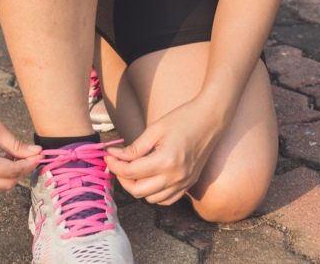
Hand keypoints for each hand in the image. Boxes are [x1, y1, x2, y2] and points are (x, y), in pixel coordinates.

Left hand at [105, 97, 227, 204]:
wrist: (211, 119)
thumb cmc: (182, 119)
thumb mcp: (154, 130)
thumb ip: (134, 148)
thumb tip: (114, 156)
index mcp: (166, 161)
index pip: (131, 172)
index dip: (115, 165)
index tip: (108, 156)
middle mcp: (176, 177)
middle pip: (138, 191)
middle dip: (123, 178)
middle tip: (118, 164)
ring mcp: (184, 183)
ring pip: (151, 199)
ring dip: (138, 187)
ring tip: (134, 170)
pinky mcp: (189, 184)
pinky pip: (166, 200)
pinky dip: (154, 194)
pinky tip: (149, 179)